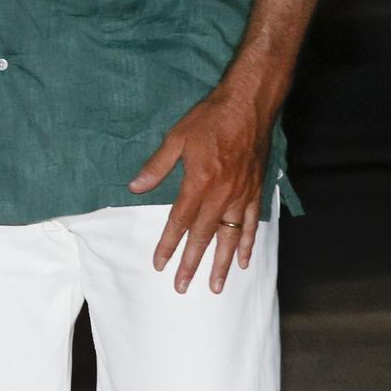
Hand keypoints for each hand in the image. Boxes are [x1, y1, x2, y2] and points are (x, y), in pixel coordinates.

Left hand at [127, 84, 271, 294]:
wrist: (248, 104)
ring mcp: (241, 195)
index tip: (160, 264)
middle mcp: (220, 194)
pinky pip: (252, 223)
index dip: (168, 245)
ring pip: (230, 236)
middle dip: (192, 264)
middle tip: (182, 287)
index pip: (179, 221)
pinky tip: (243, 261)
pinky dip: (247, 243)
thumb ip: (157, 166)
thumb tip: (135, 186)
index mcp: (198, 182)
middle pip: (204, 236)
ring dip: (221, 264)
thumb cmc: (210, 118)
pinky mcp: (255, 191)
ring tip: (216, 286)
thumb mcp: (177, 137)